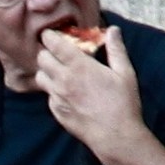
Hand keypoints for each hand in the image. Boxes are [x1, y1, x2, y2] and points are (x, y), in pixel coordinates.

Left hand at [34, 23, 144, 155]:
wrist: (114, 135)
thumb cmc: (123, 103)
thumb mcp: (125, 73)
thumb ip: (116, 49)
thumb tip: (112, 30)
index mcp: (79, 67)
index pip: (54, 45)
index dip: (49, 36)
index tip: (49, 33)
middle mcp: (63, 80)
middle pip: (41, 59)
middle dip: (46, 52)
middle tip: (56, 52)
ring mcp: (57, 97)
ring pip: (40, 77)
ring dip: (47, 71)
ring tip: (59, 70)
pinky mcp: (56, 111)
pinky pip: (48, 95)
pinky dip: (53, 89)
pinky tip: (66, 90)